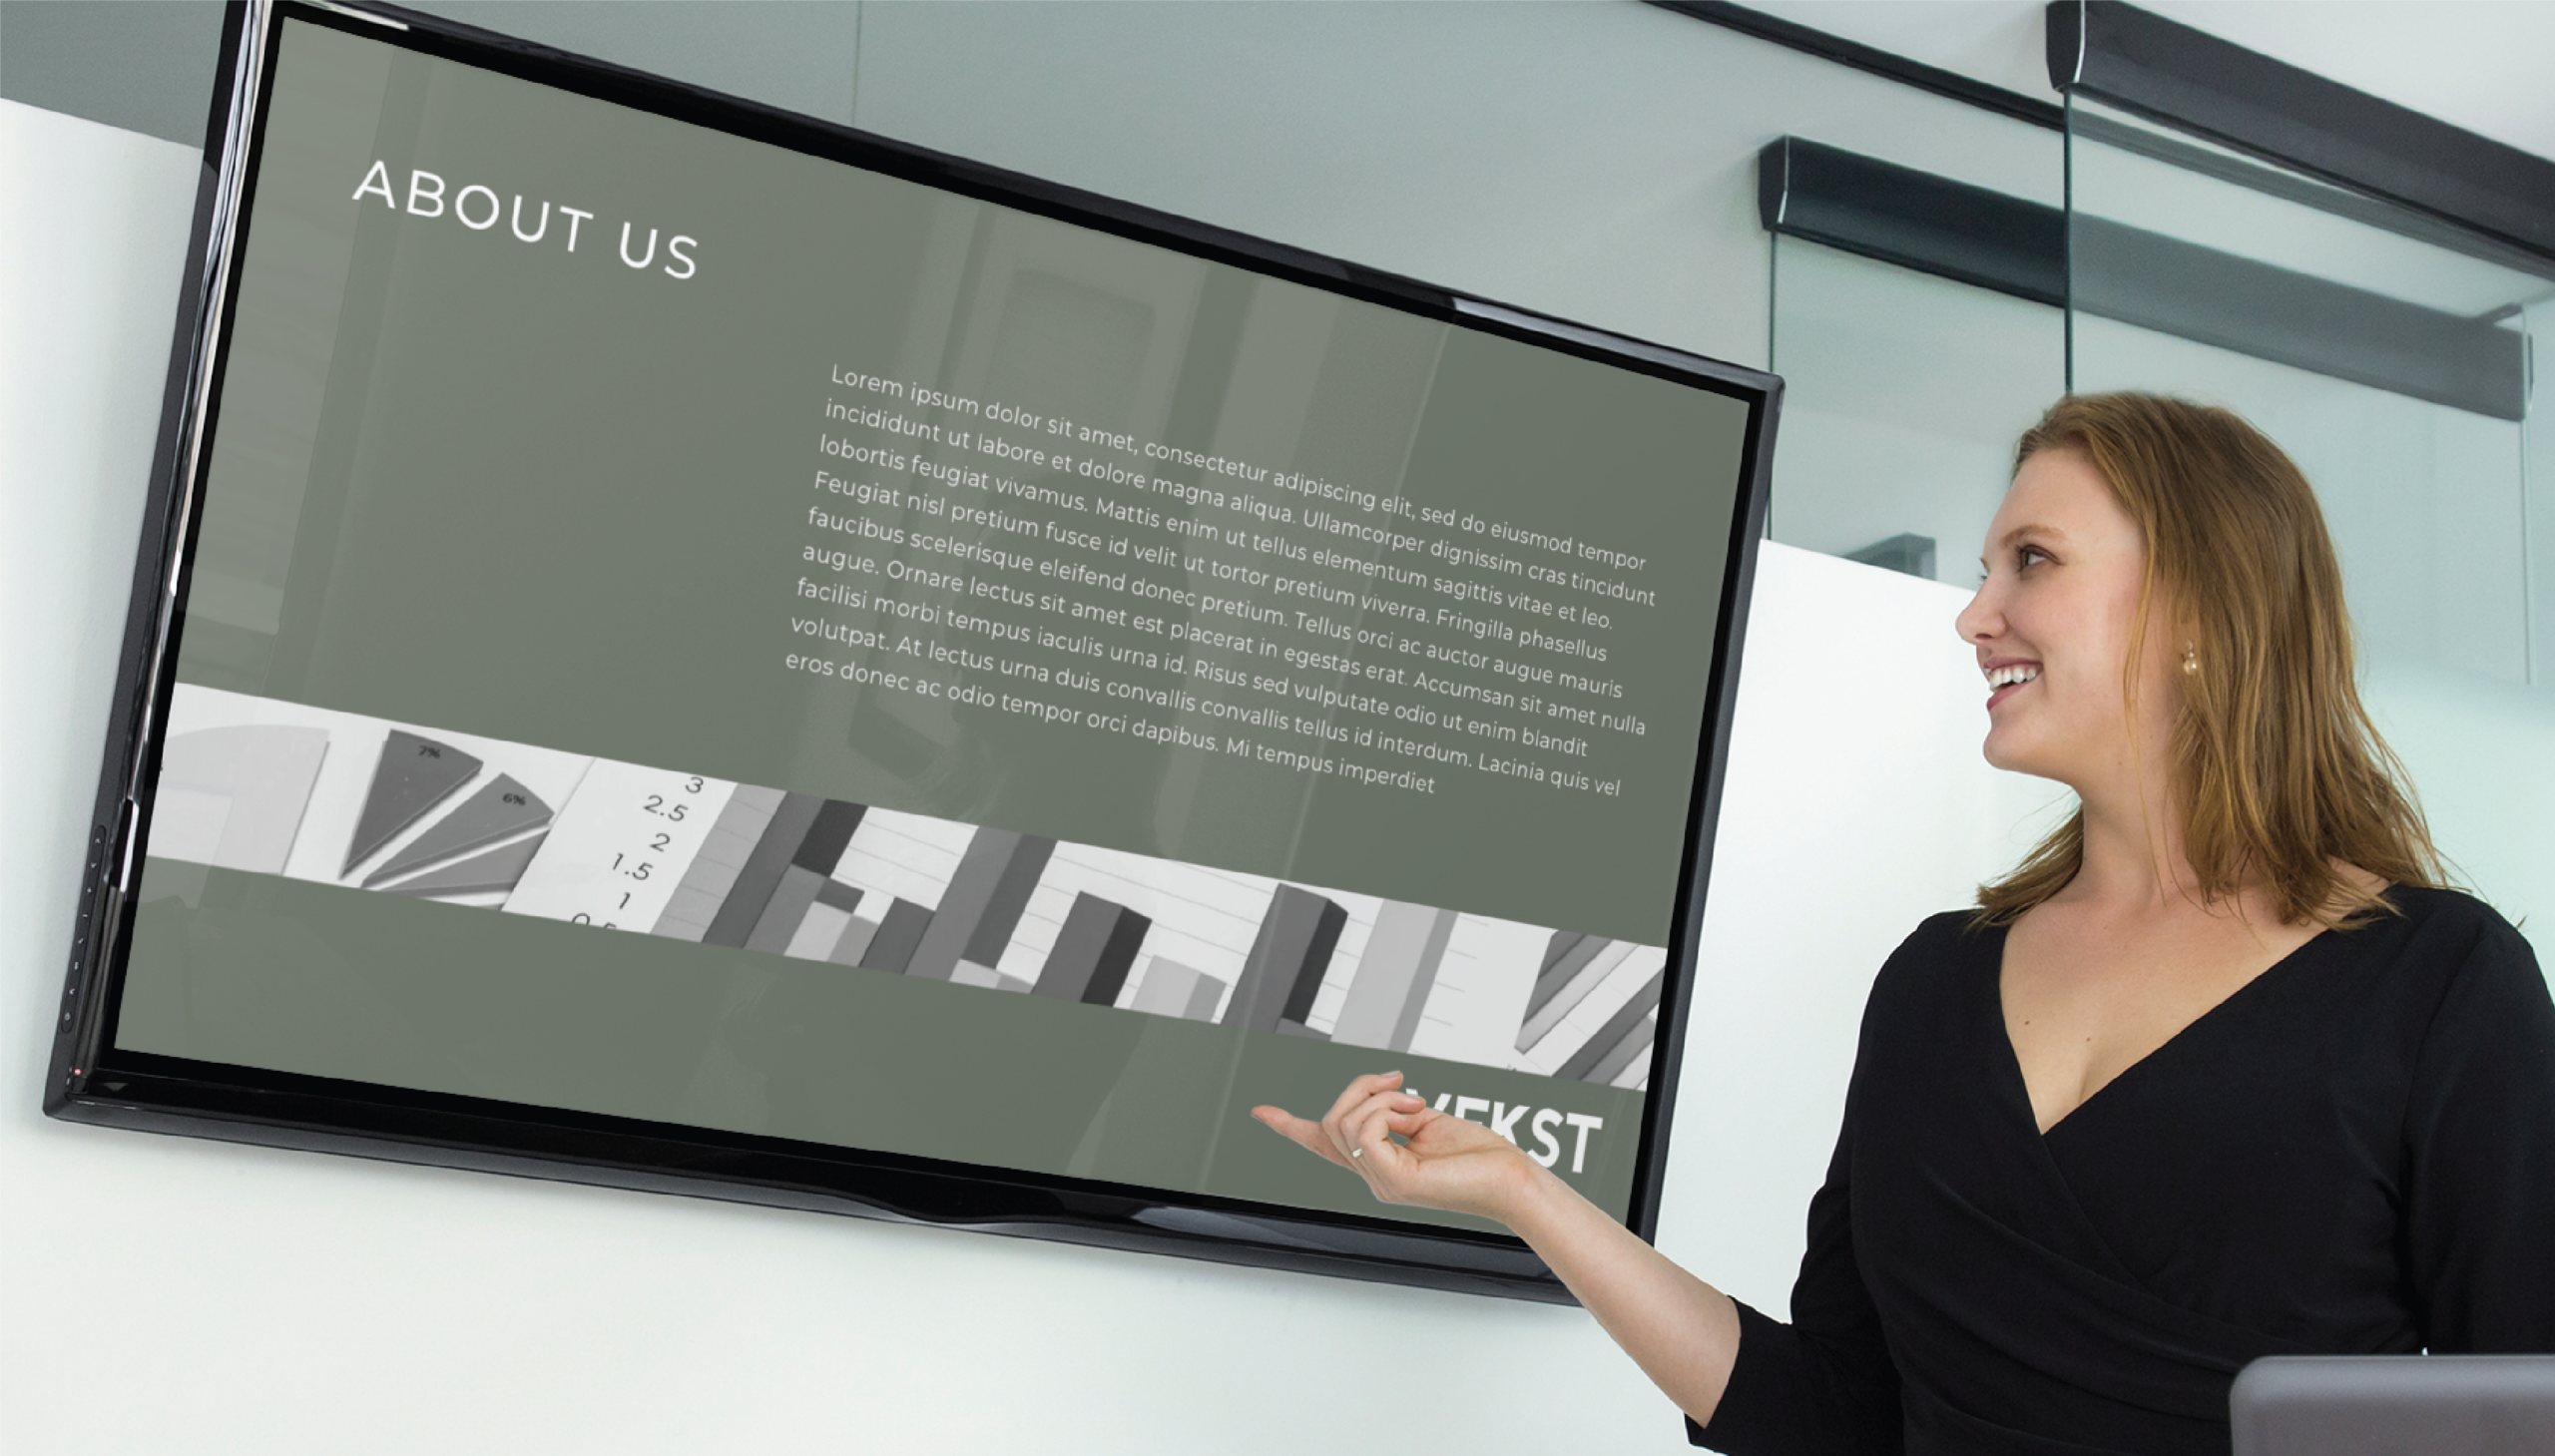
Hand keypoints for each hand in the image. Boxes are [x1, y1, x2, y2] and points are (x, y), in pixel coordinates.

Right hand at [1251, 1071, 1539, 1223]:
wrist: (1511, 1179)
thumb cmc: (1480, 1156)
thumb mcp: (1427, 1120)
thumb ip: (1395, 1112)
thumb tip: (1381, 1093)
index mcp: (1379, 1162)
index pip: (1324, 1145)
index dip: (1289, 1126)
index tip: (1260, 1111)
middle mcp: (1373, 1175)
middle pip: (1331, 1120)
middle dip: (1360, 1087)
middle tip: (1402, 1083)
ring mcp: (1381, 1181)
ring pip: (1345, 1121)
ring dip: (1380, 1097)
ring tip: (1416, 1103)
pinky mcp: (1395, 1181)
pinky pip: (1364, 1132)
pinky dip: (1385, 1110)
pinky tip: (1414, 1113)